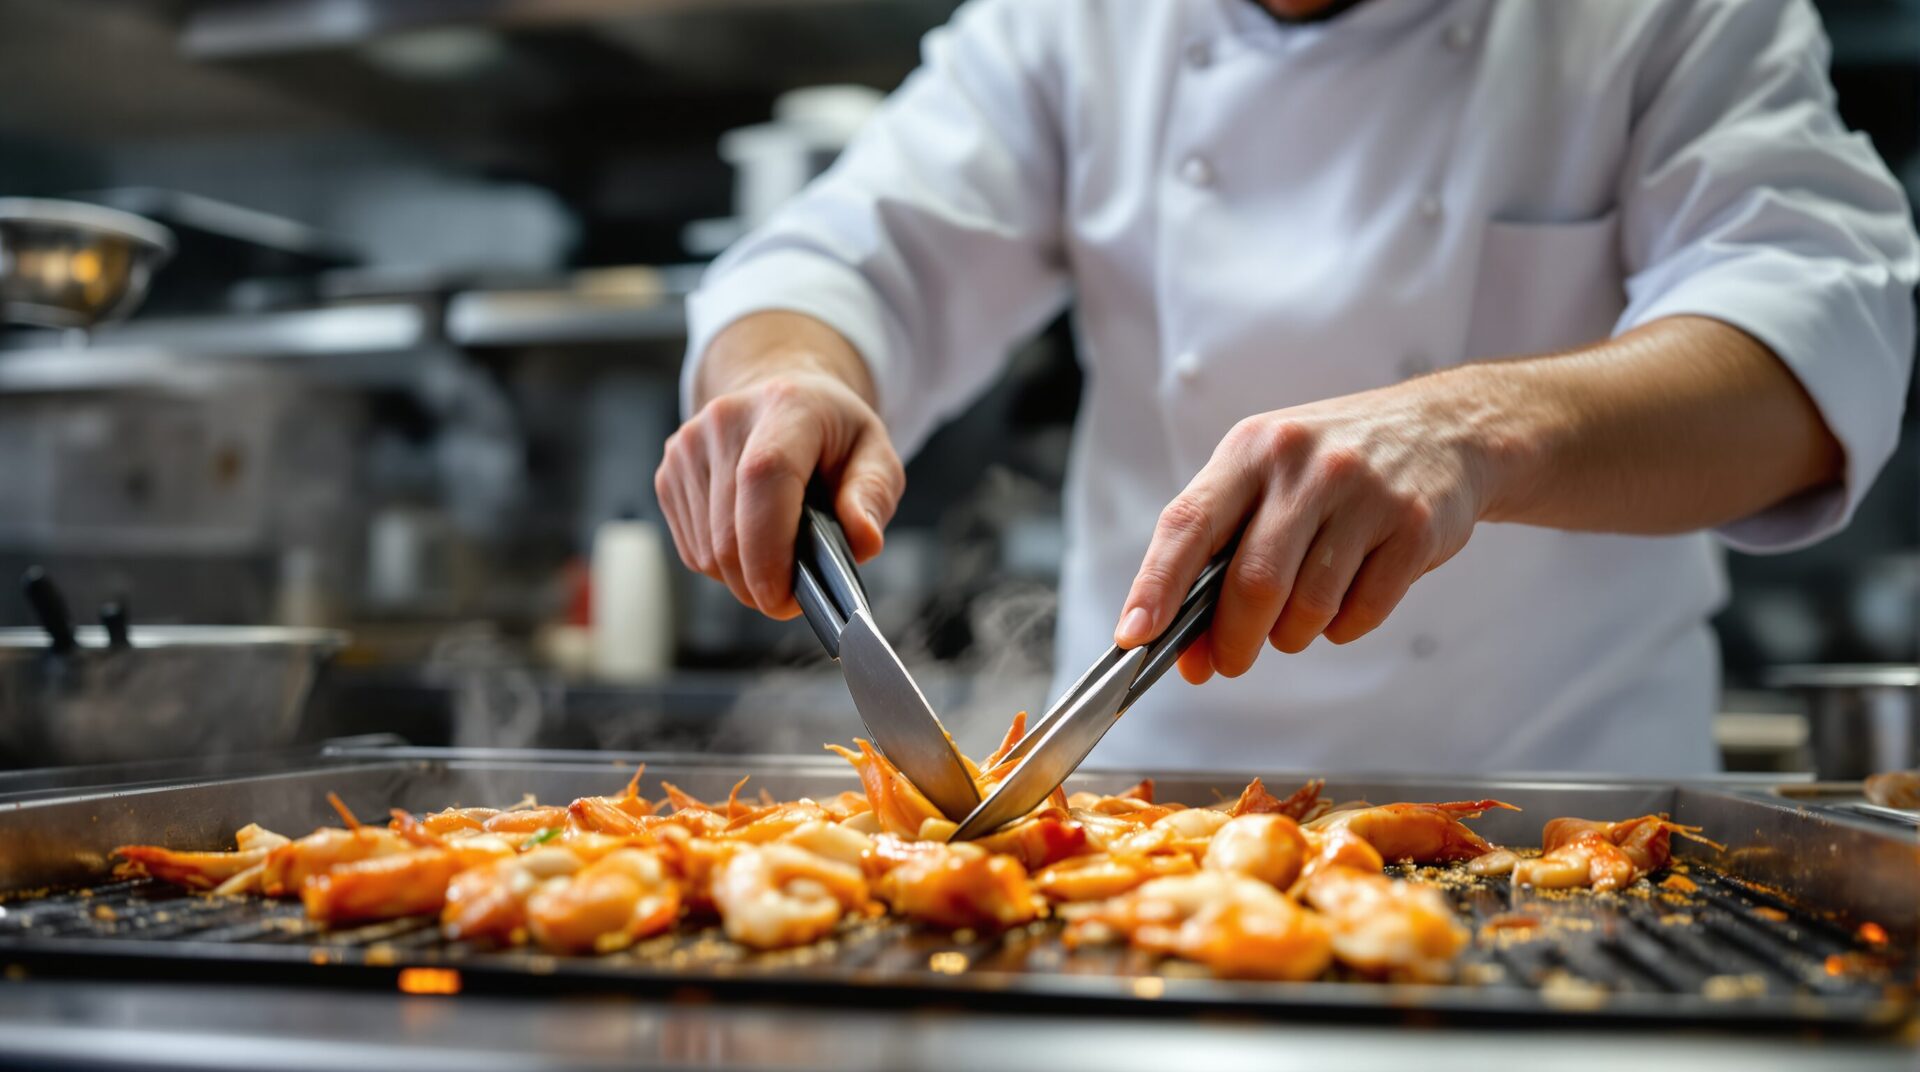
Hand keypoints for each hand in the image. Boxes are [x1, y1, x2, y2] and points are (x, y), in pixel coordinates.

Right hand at [656, 358, 903, 619]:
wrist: (784, 401)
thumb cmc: (833, 437)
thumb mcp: (876, 456)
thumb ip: (873, 496)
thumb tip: (864, 539)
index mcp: (786, 407)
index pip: (764, 477)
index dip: (770, 549)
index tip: (784, 599)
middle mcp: (725, 419)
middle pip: (729, 532)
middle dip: (763, 583)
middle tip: (798, 592)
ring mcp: (687, 447)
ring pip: (708, 553)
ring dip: (745, 577)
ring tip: (781, 553)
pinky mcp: (667, 475)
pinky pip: (693, 551)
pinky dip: (724, 566)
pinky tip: (752, 539)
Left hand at [1113, 375, 1498, 682]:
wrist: (1445, 430)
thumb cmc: (1334, 468)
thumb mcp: (1269, 479)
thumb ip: (1220, 554)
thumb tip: (1187, 651)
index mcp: (1251, 449)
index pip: (1188, 524)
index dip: (1156, 586)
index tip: (1135, 636)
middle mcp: (1304, 465)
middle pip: (1252, 582)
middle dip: (1232, 639)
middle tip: (1228, 662)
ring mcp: (1364, 494)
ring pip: (1307, 606)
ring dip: (1292, 635)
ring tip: (1297, 619)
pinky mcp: (1414, 527)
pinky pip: (1361, 612)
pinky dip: (1342, 628)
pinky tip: (1345, 602)